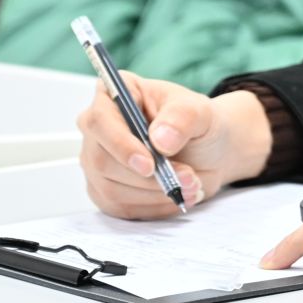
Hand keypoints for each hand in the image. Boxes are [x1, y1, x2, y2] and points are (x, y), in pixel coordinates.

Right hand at [76, 74, 271, 218]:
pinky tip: (175, 196)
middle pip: (102, 161)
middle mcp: (98, 129)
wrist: (206, 151)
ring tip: (191, 184)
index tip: (149, 164)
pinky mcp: (104, 190)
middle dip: (148, 177)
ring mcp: (97, 161)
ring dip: (155, 193)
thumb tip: (160, 139)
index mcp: (115, 95)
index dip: (120, 145)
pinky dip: (152, 207)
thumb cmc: (196, 123)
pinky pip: (120, 207)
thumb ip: (182, 118)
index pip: (99, 120)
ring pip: (111, 189)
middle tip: (188, 176)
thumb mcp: (199, 111)